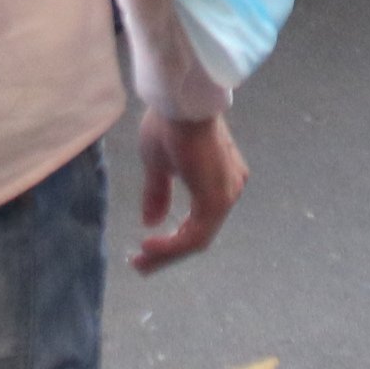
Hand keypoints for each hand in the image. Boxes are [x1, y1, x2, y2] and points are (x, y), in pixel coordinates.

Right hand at [131, 110, 246, 272]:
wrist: (179, 102)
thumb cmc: (169, 124)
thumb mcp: (159, 165)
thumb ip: (158, 194)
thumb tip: (151, 221)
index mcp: (218, 179)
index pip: (198, 221)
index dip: (172, 241)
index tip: (145, 251)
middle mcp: (229, 189)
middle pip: (199, 234)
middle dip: (168, 254)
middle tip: (141, 266)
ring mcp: (226, 195)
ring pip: (197, 239)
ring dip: (166, 254)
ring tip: (140, 262)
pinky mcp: (217, 200)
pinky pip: (194, 235)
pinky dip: (171, 246)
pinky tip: (149, 246)